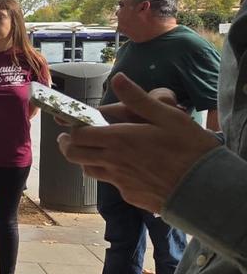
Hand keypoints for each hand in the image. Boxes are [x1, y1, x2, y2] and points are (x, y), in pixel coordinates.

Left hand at [58, 73, 220, 211]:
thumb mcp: (168, 117)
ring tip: (94, 151)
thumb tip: (118, 79)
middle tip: (70, 139)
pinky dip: (110, 174)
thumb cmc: (189, 149)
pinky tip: (124, 168)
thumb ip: (138, 99)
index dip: (70, 130)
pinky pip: (111, 183)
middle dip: (68, 145)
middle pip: (74, 155)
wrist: (205, 188)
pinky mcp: (130, 195)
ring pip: (89, 170)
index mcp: (119, 140)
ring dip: (86, 159)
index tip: (70, 125)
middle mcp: (113, 162)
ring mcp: (120, 181)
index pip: (78, 135)